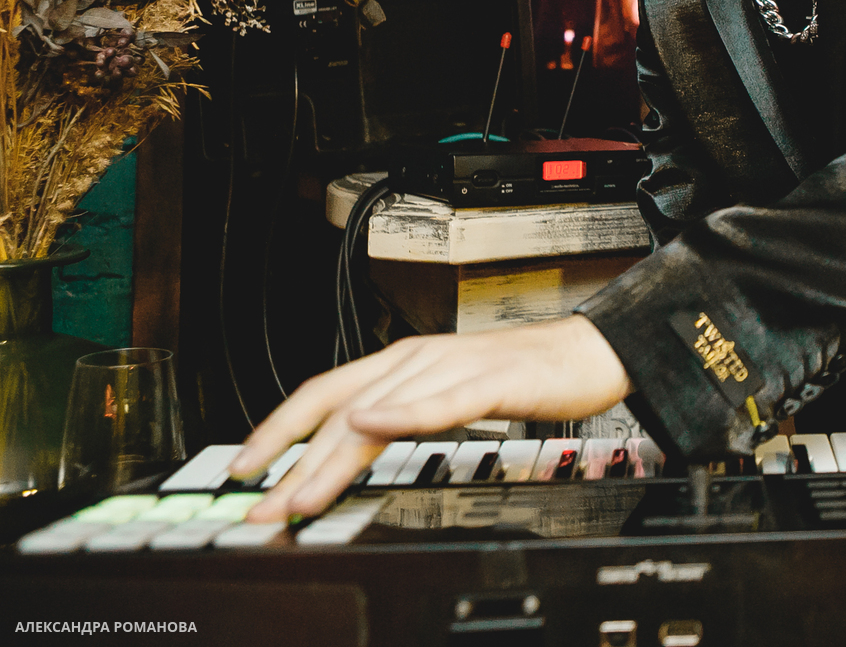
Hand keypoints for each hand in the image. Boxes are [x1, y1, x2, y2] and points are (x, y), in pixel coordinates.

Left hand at [229, 315, 629, 522]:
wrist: (592, 351)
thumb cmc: (526, 376)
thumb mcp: (450, 396)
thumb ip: (403, 416)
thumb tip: (354, 447)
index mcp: (406, 363)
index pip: (324, 393)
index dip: (277, 429)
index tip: (241, 468)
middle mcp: (419, 359)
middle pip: (340, 410)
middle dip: (292, 462)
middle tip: (257, 505)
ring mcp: (454, 366)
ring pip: (380, 412)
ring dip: (333, 458)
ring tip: (299, 494)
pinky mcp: (492, 380)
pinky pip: (441, 401)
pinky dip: (402, 413)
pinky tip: (372, 424)